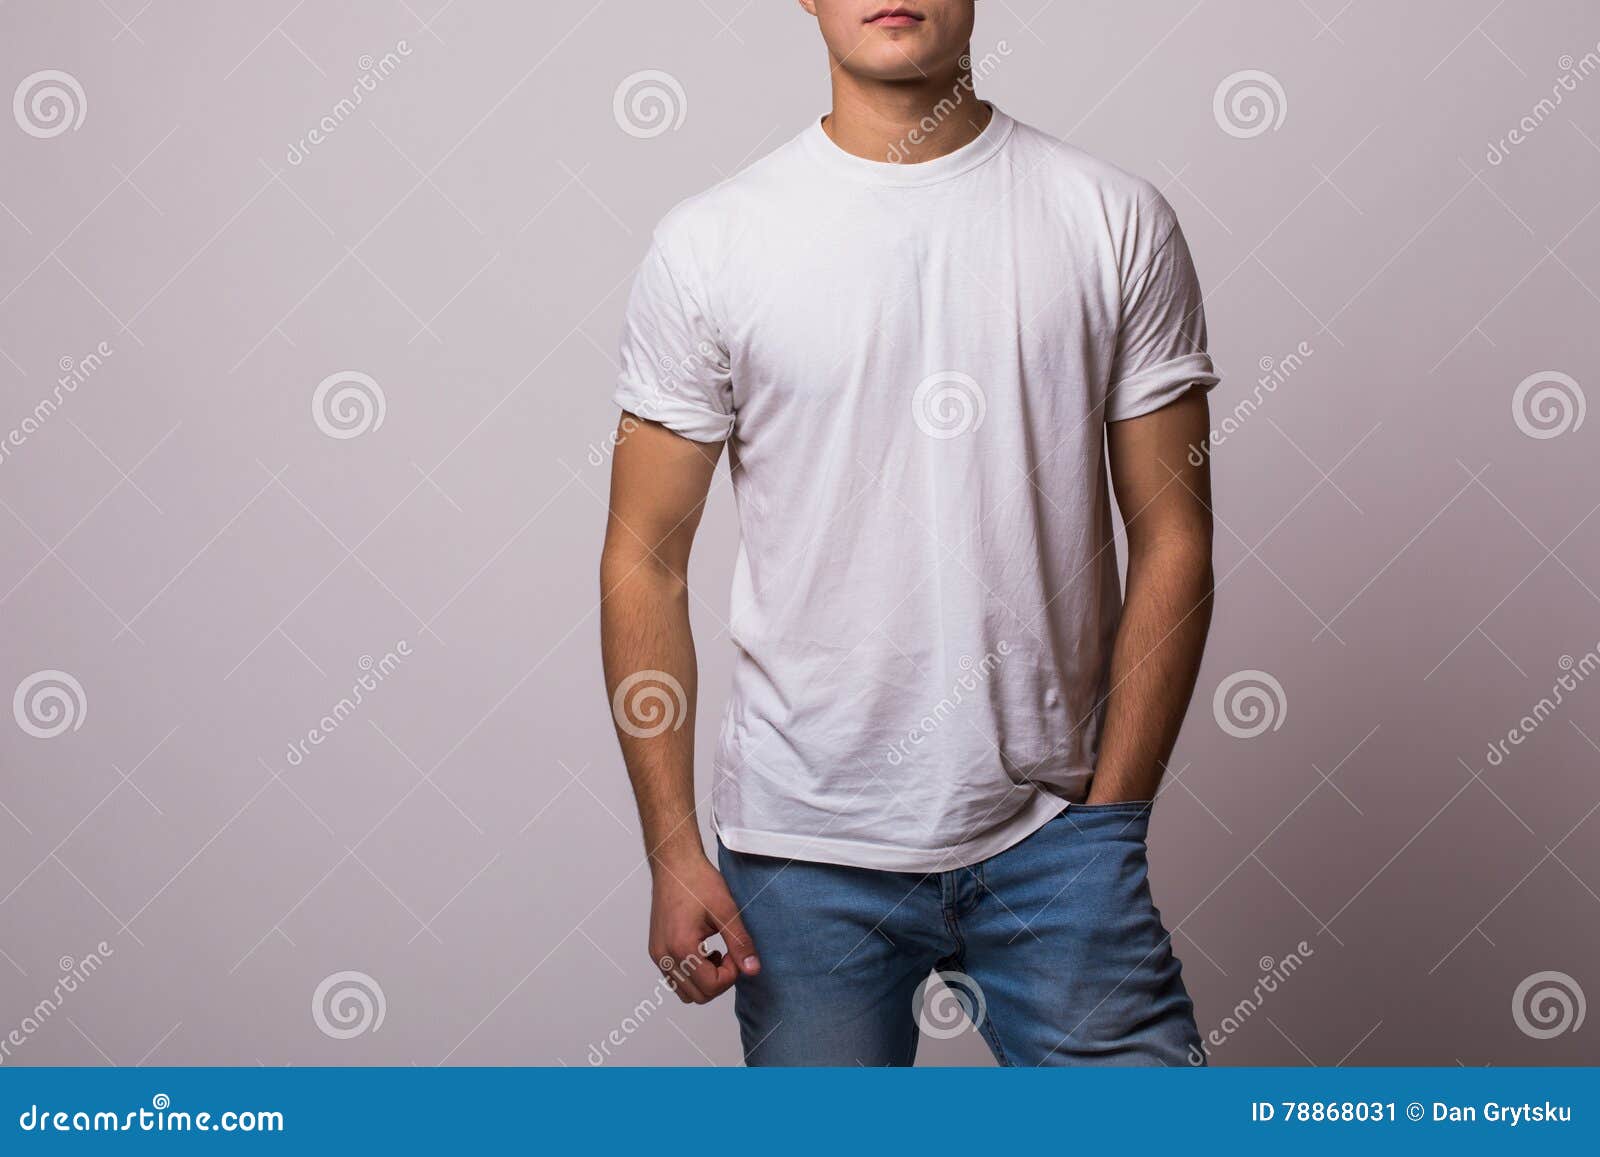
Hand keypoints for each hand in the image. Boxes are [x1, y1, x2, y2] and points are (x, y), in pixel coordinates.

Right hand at [647, 852, 759, 1003]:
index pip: (711, 986)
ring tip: (716, 953)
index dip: (731, 974)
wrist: (674, 864)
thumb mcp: (726, 910)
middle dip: (719, 981)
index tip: (735, 952)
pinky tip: (703, 951)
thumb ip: (740, 943)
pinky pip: (675, 978)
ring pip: (684, 992)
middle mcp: (664, 955)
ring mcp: (658, 954)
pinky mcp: (657, 950)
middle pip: (697, 996)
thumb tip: (753, 970)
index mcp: (681, 946)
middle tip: (729, 954)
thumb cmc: (697, 881)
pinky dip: (692, 974)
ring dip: (705, 981)